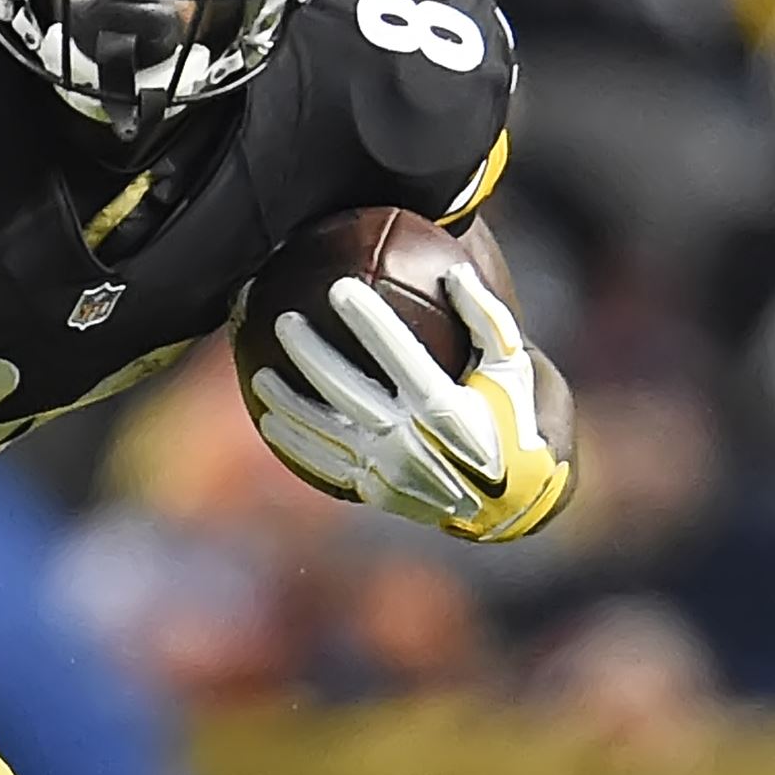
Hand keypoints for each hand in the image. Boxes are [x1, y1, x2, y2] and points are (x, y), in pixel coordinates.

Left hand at [248, 267, 571, 541]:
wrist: (512, 502)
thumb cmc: (514, 419)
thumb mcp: (516, 370)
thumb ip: (488, 322)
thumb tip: (456, 273)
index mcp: (446, 409)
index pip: (399, 355)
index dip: (368, 321)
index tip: (339, 288)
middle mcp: (411, 440)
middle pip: (347, 390)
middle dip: (310, 354)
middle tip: (283, 320)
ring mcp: (388, 470)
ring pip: (324, 432)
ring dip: (287, 402)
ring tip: (258, 373)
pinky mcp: (374, 491)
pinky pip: (324, 464)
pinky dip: (295, 442)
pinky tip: (268, 418)